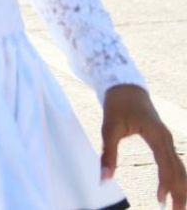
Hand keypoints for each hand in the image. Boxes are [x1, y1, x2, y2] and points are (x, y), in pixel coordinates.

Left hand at [100, 84, 185, 208]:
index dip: (165, 184)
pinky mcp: (163, 140)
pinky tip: (174, 189)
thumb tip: (104, 178)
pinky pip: (173, 162)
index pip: (165, 165)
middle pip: (178, 170)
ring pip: (179, 167)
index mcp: (156, 135)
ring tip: (178, 206)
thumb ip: (108, 154)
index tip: (160, 201)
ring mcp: (167, 139)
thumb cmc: (117, 104)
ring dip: (180, 186)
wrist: (125, 85)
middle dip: (180, 191)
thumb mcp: (109, 128)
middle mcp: (166, 138)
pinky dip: (175, 177)